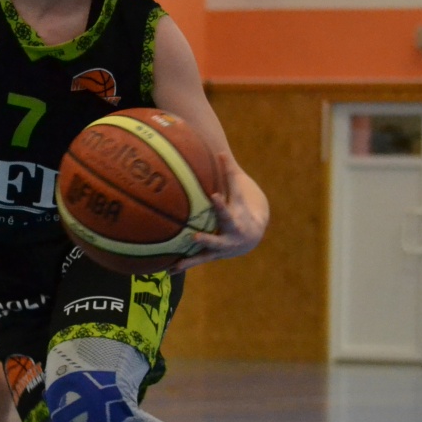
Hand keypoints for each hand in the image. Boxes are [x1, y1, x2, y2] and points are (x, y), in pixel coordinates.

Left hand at [166, 155, 266, 274]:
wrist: (253, 236)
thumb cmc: (242, 207)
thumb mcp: (238, 191)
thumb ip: (229, 173)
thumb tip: (221, 150)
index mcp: (237, 216)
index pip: (229, 207)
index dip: (221, 203)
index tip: (212, 197)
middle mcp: (231, 234)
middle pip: (220, 235)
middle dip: (209, 235)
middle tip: (195, 235)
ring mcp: (223, 247)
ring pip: (208, 252)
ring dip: (193, 256)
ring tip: (178, 261)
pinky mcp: (213, 255)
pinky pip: (198, 260)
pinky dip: (184, 265)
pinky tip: (168, 270)